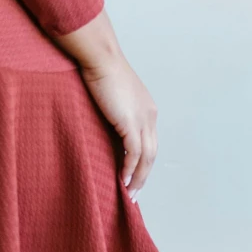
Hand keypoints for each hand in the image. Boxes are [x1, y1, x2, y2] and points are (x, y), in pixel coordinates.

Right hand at [56, 11, 157, 195]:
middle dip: (143, 175)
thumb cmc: (100, 71)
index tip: (133, 176)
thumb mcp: (112, 95)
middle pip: (152, 153)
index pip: (149, 142)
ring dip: (138, 177)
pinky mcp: (130, 122)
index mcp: (147, 109)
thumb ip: (114, 112)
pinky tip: (123, 179)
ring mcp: (142, 119)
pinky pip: (134, 152)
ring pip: (146, 156)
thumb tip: (105, 126)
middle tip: (134, 192)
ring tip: (129, 193)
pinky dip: (129, 168)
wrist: (100, 58)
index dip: (143, 161)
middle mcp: (150, 115)